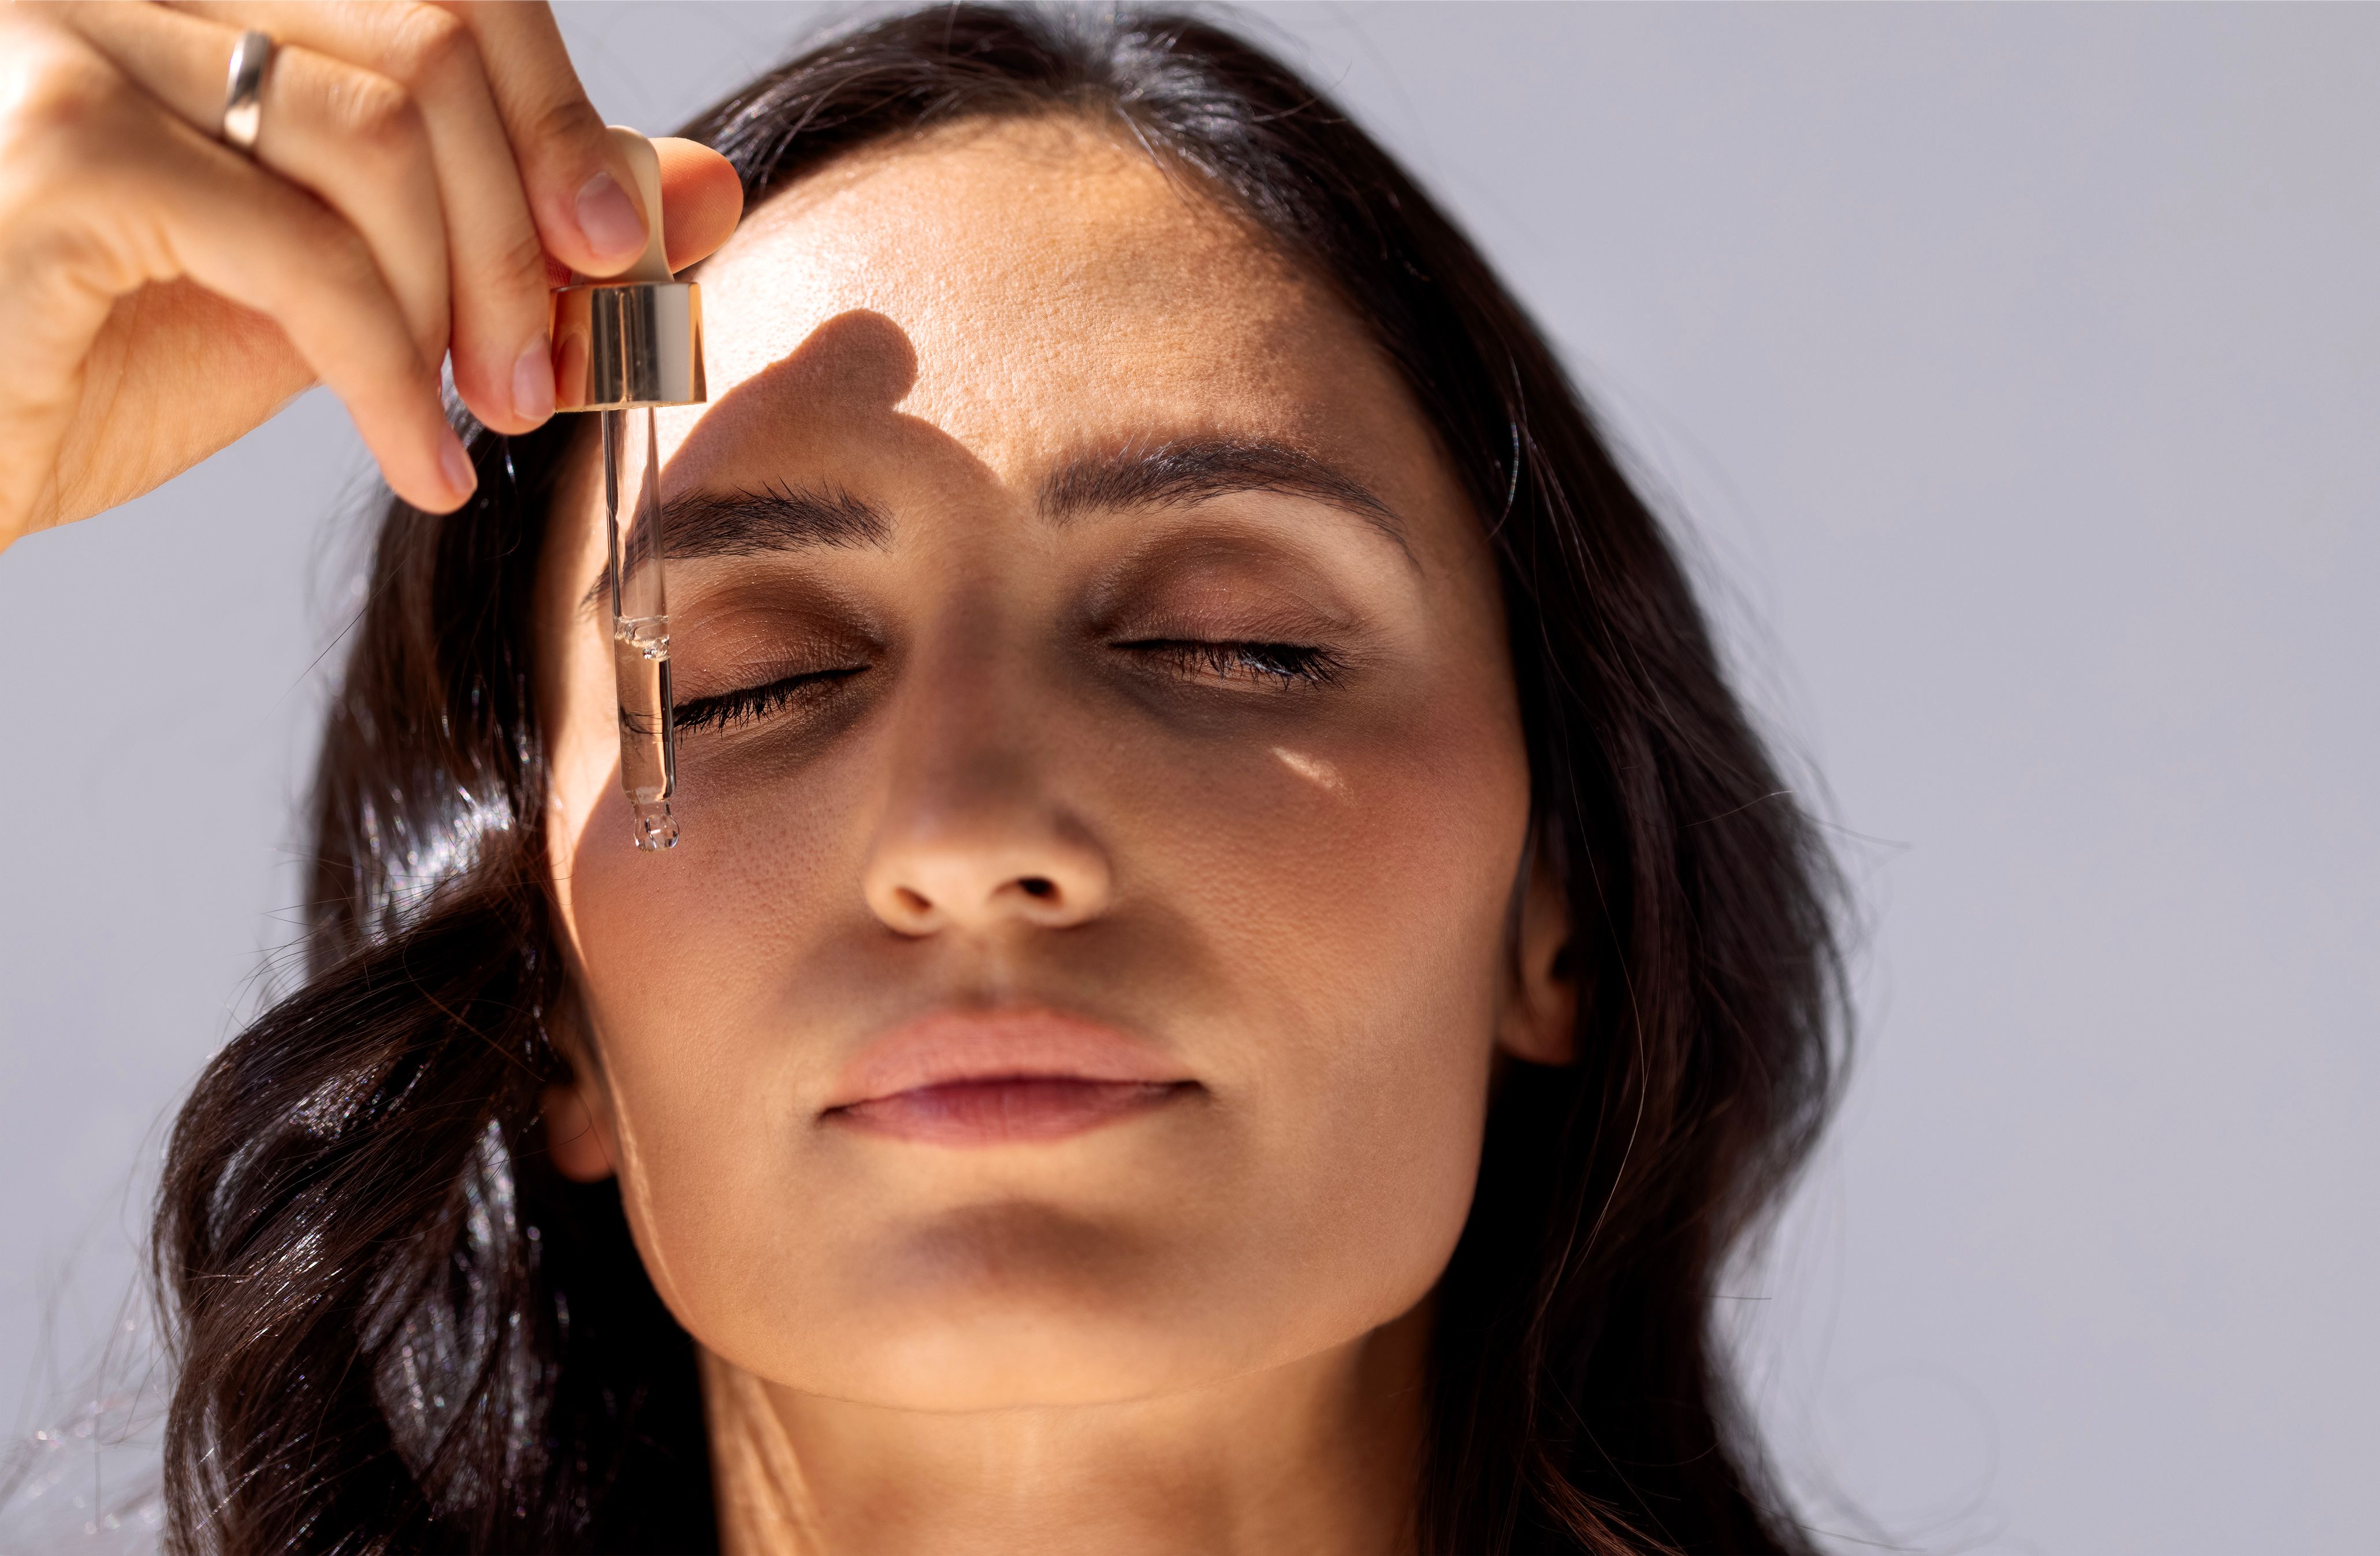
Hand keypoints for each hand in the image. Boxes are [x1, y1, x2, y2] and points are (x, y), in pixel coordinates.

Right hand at [0, 0, 742, 550]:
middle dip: (531, 231)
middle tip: (545, 374)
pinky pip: (308, 253)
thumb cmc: (94, 350)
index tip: (614, 254)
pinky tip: (416, 466)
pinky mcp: (56, 148)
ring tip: (478, 420)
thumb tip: (698, 189)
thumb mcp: (332, 268)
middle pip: (435, 47)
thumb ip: (497, 212)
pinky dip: (390, 378)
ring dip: (467, 308)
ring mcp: (75, 31)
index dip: (564, 118)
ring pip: (384, 145)